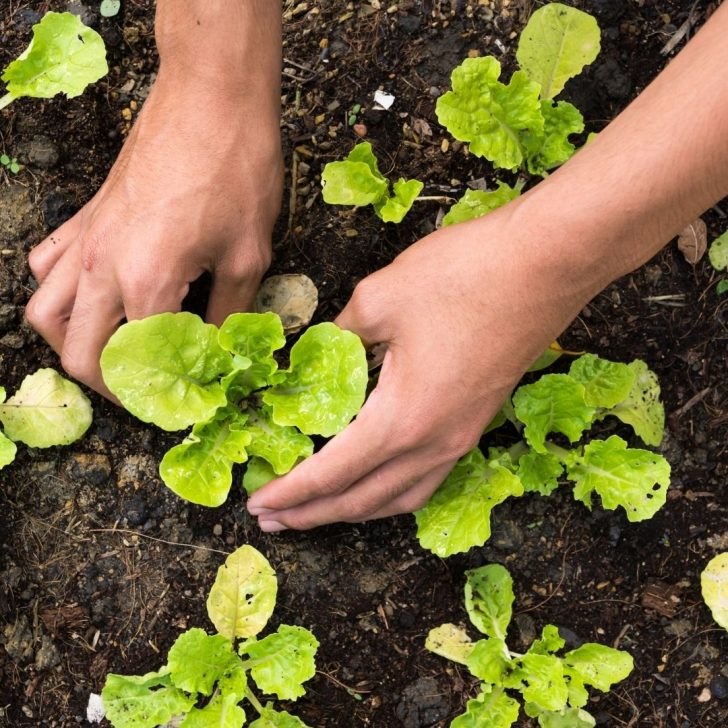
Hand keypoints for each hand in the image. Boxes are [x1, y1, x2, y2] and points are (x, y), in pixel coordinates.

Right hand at [25, 0, 282, 396]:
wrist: (210, 98)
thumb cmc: (237, 171)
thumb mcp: (248, 255)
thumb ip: (230, 314)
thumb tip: (223, 352)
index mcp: (147, 284)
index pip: (137, 364)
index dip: (160, 394)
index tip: (182, 402)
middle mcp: (102, 268)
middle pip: (77, 352)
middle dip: (108, 384)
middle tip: (145, 391)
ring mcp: (86, 240)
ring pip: (45, 313)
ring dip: (72, 344)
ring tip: (111, 353)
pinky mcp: (86, 217)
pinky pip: (48, 266)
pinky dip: (60, 293)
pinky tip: (94, 297)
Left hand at [247, 201, 586, 529]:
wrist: (547, 263)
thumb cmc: (464, 276)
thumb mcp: (380, 298)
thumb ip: (339, 335)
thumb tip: (319, 352)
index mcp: (402, 419)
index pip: (331, 473)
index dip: (290, 492)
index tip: (257, 504)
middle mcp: (434, 443)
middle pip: (363, 500)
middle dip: (313, 514)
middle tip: (272, 518)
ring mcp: (462, 438)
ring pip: (399, 498)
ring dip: (353, 510)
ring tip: (318, 511)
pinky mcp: (477, 423)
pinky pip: (426, 479)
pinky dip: (390, 493)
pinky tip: (377, 482)